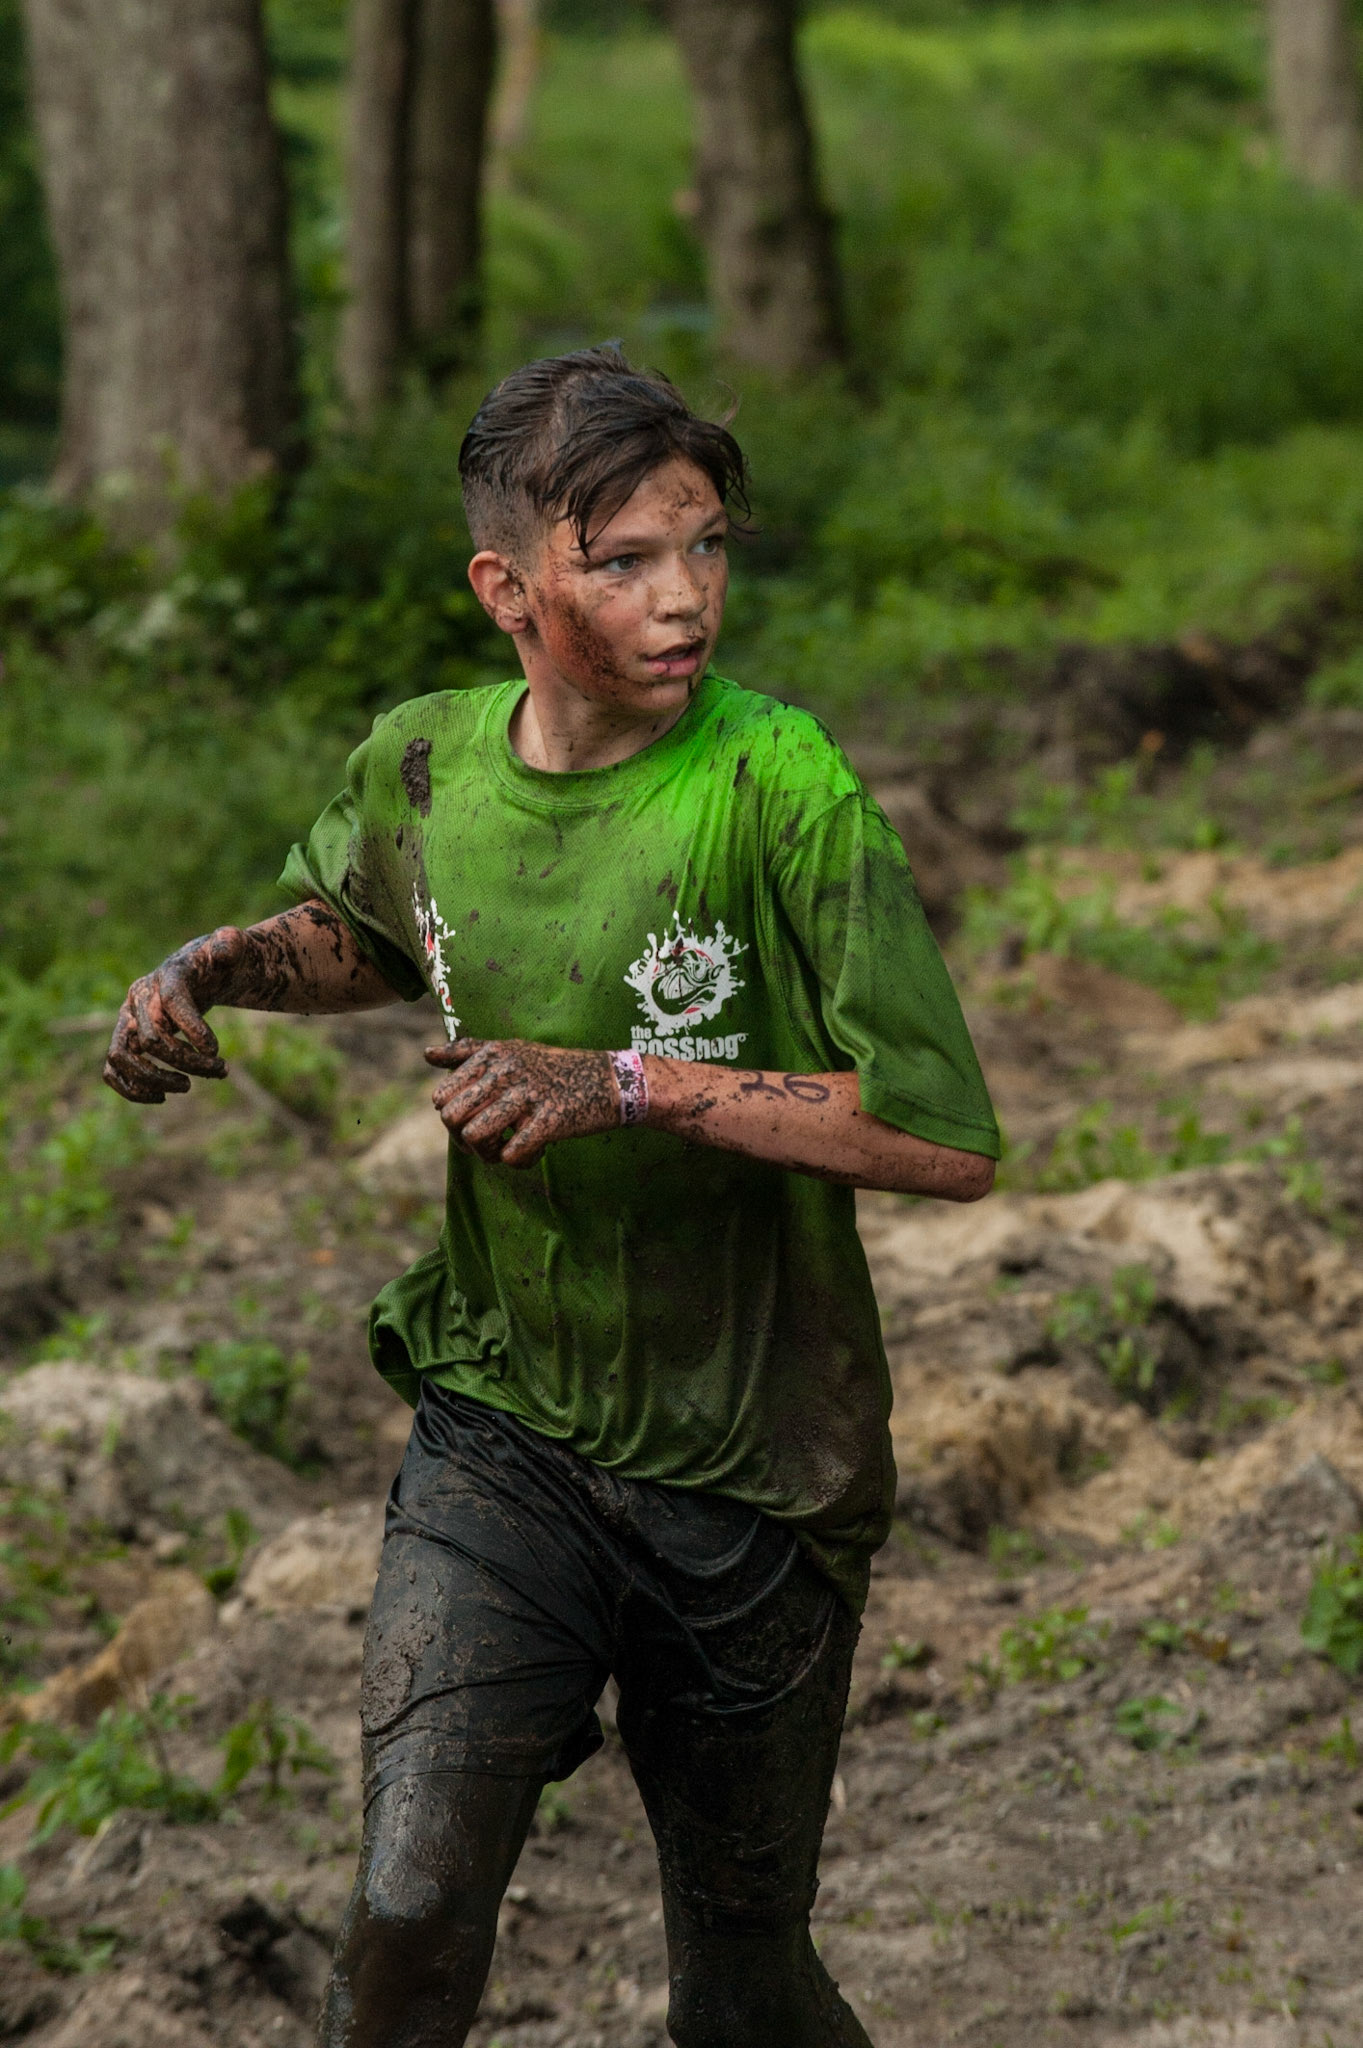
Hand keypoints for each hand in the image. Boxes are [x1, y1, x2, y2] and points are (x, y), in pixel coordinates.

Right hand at [102, 928, 243, 1102]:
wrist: (202, 970)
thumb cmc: (220, 962)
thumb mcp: (234, 947)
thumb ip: (232, 944)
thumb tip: (226, 951)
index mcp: (166, 976)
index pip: (171, 1003)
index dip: (193, 1029)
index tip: (216, 1051)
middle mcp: (139, 998)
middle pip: (151, 1038)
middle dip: (186, 1061)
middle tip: (220, 1070)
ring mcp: (128, 1020)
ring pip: (122, 1056)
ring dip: (154, 1080)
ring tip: (188, 1086)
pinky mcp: (126, 1039)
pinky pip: (113, 1070)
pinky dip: (131, 1088)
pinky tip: (161, 1097)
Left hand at [426, 1038, 618, 1168]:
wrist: (612, 1081)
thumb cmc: (557, 1069)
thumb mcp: (512, 1051)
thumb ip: (468, 1052)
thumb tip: (426, 1054)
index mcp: (493, 1055)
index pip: (442, 1097)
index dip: (452, 1121)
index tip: (476, 1125)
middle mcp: (506, 1071)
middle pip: (452, 1119)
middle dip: (465, 1142)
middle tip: (491, 1144)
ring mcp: (528, 1095)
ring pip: (476, 1137)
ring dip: (489, 1154)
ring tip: (508, 1150)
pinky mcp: (550, 1120)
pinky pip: (511, 1154)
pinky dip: (519, 1162)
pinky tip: (535, 1153)